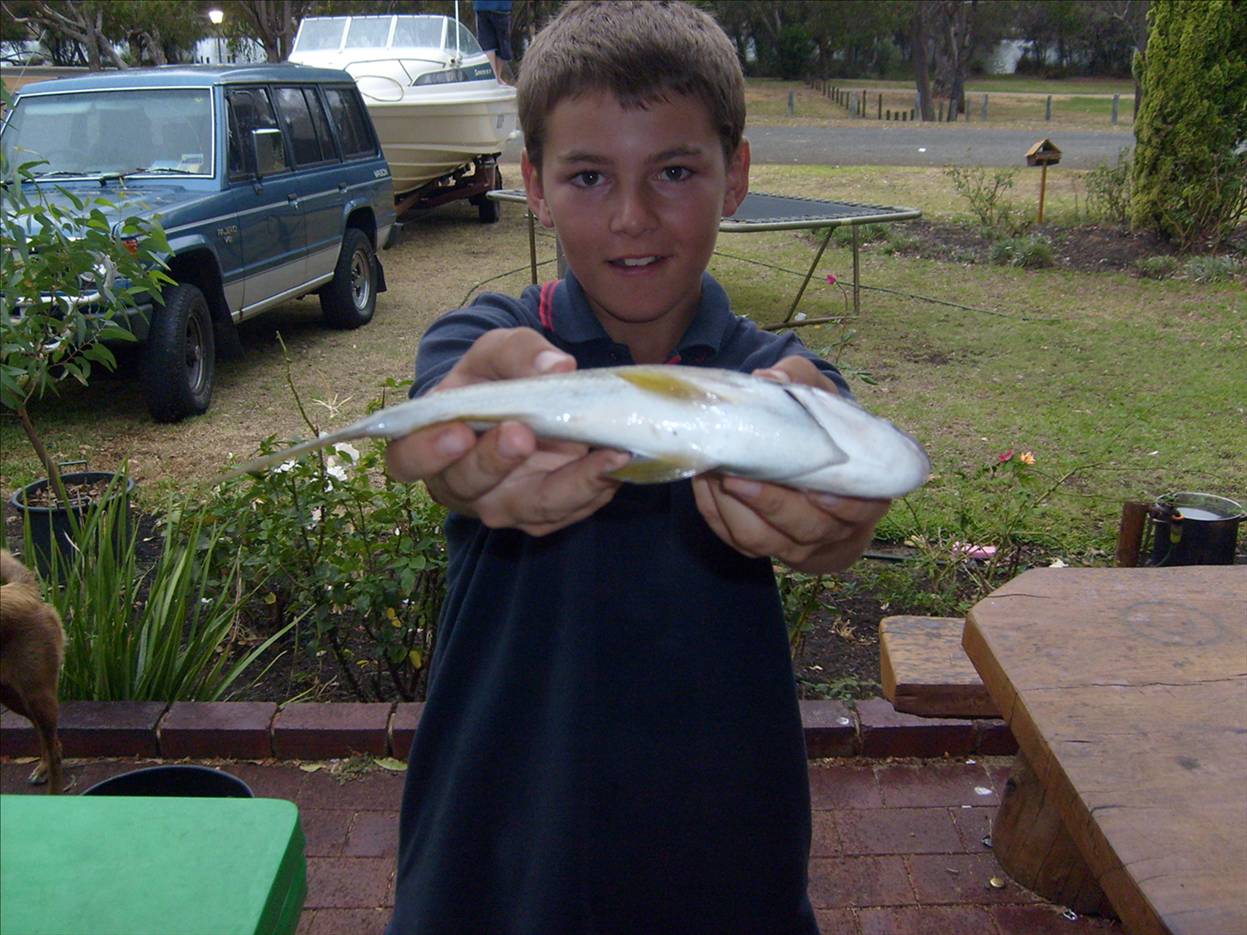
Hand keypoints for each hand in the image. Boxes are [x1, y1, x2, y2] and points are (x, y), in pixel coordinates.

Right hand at [384, 328, 628, 535]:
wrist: (524, 404)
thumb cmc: (493, 378)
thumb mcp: (498, 351)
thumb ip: (519, 353)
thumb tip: (556, 367)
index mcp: (429, 442)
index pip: (408, 460)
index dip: (427, 453)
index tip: (458, 432)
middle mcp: (461, 484)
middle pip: (469, 486)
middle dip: (496, 462)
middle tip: (522, 433)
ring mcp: (504, 504)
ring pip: (529, 508)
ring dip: (568, 485)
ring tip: (606, 454)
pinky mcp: (543, 513)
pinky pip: (568, 510)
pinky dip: (595, 488)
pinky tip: (618, 462)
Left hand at [691, 357, 890, 571]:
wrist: (808, 459)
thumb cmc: (821, 427)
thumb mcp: (820, 397)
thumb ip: (801, 382)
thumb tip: (770, 378)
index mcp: (864, 495)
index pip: (859, 511)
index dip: (840, 505)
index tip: (815, 489)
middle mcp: (832, 528)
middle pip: (805, 528)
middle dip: (770, 504)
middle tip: (738, 476)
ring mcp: (795, 543)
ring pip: (764, 540)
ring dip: (735, 510)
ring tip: (715, 475)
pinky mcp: (761, 545)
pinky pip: (735, 536)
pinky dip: (716, 511)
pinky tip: (705, 481)